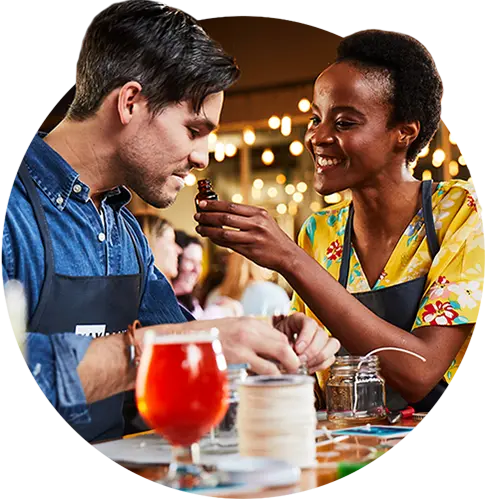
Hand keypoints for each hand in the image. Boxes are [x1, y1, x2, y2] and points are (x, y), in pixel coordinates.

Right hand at [136, 317, 301, 375]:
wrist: (181, 339)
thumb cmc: (206, 338)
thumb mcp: (231, 328)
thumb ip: (249, 336)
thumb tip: (267, 351)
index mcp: (249, 322)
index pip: (281, 336)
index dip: (288, 351)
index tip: (288, 363)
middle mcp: (249, 330)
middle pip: (284, 346)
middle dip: (292, 362)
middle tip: (292, 374)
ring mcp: (243, 343)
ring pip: (278, 359)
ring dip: (283, 371)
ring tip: (281, 381)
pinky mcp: (235, 358)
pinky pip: (263, 370)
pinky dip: (269, 378)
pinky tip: (265, 383)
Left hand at [194, 200, 295, 272]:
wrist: (287, 255)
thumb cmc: (273, 237)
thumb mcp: (264, 221)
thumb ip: (246, 216)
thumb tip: (222, 213)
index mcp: (258, 213)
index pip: (231, 206)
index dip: (214, 204)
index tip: (201, 203)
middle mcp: (256, 224)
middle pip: (225, 217)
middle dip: (208, 216)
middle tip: (196, 216)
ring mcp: (252, 238)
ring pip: (224, 232)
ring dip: (208, 230)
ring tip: (199, 228)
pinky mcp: (249, 250)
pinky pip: (228, 244)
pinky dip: (217, 240)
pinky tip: (210, 238)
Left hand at [273, 313, 339, 373]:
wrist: (276, 347)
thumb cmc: (276, 340)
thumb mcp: (275, 338)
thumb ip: (283, 344)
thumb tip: (290, 355)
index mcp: (299, 319)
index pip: (310, 324)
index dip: (305, 337)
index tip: (297, 349)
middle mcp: (314, 327)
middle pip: (322, 335)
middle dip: (312, 351)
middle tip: (300, 360)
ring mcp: (322, 339)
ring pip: (332, 345)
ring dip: (319, 358)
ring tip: (305, 365)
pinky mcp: (326, 351)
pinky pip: (331, 358)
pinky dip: (321, 365)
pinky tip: (309, 367)